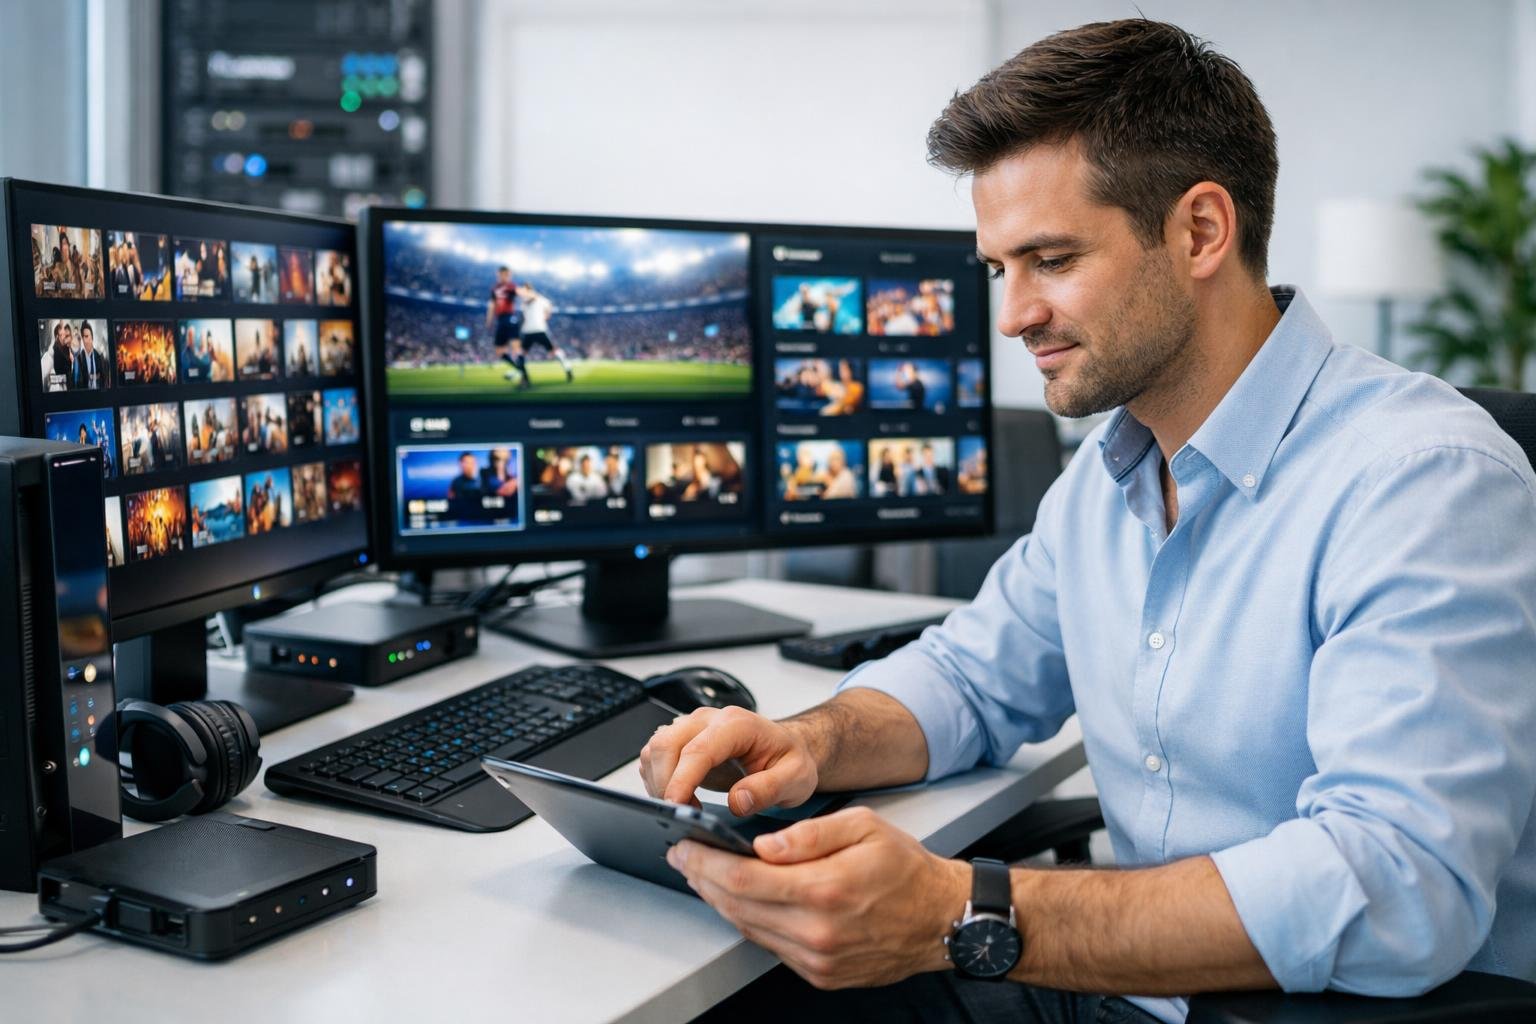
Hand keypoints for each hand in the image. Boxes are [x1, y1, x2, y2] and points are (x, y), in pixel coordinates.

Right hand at [639, 706, 817, 813]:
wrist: (785, 748)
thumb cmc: (790, 759)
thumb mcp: (796, 778)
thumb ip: (770, 789)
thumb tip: (738, 801)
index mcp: (737, 724)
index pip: (698, 749)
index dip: (682, 780)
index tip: (676, 807)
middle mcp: (709, 720)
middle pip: (666, 744)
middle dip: (664, 783)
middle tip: (683, 813)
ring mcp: (692, 728)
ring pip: (654, 749)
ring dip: (659, 782)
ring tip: (687, 806)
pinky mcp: (682, 740)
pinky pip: (654, 756)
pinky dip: (657, 779)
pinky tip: (680, 796)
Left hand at [666, 806, 969, 988]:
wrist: (942, 918)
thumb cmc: (906, 869)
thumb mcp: (863, 826)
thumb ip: (807, 834)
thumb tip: (761, 845)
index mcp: (825, 889)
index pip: (742, 879)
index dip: (705, 863)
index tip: (684, 847)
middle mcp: (817, 931)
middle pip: (737, 907)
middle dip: (703, 879)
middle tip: (684, 857)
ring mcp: (817, 959)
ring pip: (748, 929)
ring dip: (720, 902)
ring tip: (704, 875)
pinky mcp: (821, 974)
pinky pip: (770, 946)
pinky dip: (749, 921)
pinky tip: (741, 901)